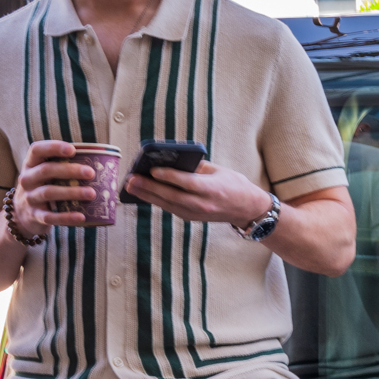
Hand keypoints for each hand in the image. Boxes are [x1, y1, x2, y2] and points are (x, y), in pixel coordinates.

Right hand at [12, 140, 103, 233]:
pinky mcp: (35, 216)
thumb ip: (63, 166)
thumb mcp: (45, 175)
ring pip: (49, 192)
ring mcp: (30, 198)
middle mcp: (27, 179)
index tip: (72, 149)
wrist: (22, 215)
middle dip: (69, 170)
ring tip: (91, 193)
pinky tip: (81, 217)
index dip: (53, 147)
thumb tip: (101, 163)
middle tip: (91, 173)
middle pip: (46, 170)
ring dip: (71, 192)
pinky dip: (66, 217)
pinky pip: (50, 217)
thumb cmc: (43, 187)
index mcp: (31, 164)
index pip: (37, 150)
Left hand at [125, 159, 272, 225]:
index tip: (152, 169)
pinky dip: (156, 200)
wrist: (247, 209)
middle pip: (172, 195)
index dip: (169, 176)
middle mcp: (203, 203)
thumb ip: (197, 167)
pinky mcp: (192, 218)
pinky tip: (144, 193)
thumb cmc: (234, 185)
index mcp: (212, 188)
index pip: (187, 182)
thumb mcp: (219, 170)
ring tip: (131, 186)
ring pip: (168, 204)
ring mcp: (197, 213)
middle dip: (149, 187)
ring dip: (147, 195)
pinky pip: (170, 208)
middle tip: (131, 179)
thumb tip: (173, 161)